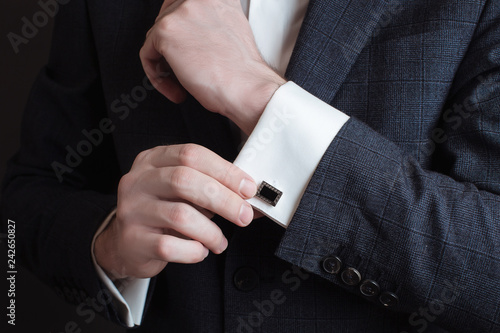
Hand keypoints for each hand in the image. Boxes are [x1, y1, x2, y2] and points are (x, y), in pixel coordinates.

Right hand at [94, 144, 256, 279]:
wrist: (128, 243)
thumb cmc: (163, 211)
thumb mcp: (182, 190)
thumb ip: (209, 185)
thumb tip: (247, 194)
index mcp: (153, 160)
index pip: (191, 154)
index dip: (224, 170)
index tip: (247, 188)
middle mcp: (138, 181)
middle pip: (184, 180)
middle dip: (223, 199)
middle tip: (244, 216)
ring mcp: (131, 210)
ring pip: (179, 215)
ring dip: (210, 231)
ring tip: (220, 241)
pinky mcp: (132, 240)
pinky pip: (169, 246)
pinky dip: (193, 251)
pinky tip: (200, 251)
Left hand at [140, 0, 285, 134]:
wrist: (246, 86)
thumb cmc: (241, 69)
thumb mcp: (229, 29)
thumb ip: (207, 22)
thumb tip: (187, 33)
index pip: (183, 6)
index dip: (183, 32)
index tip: (186, 50)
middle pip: (167, 19)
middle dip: (171, 47)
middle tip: (184, 67)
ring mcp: (180, 11)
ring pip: (156, 37)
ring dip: (166, 64)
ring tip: (183, 83)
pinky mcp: (166, 31)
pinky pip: (147, 54)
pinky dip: (157, 75)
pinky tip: (177, 88)